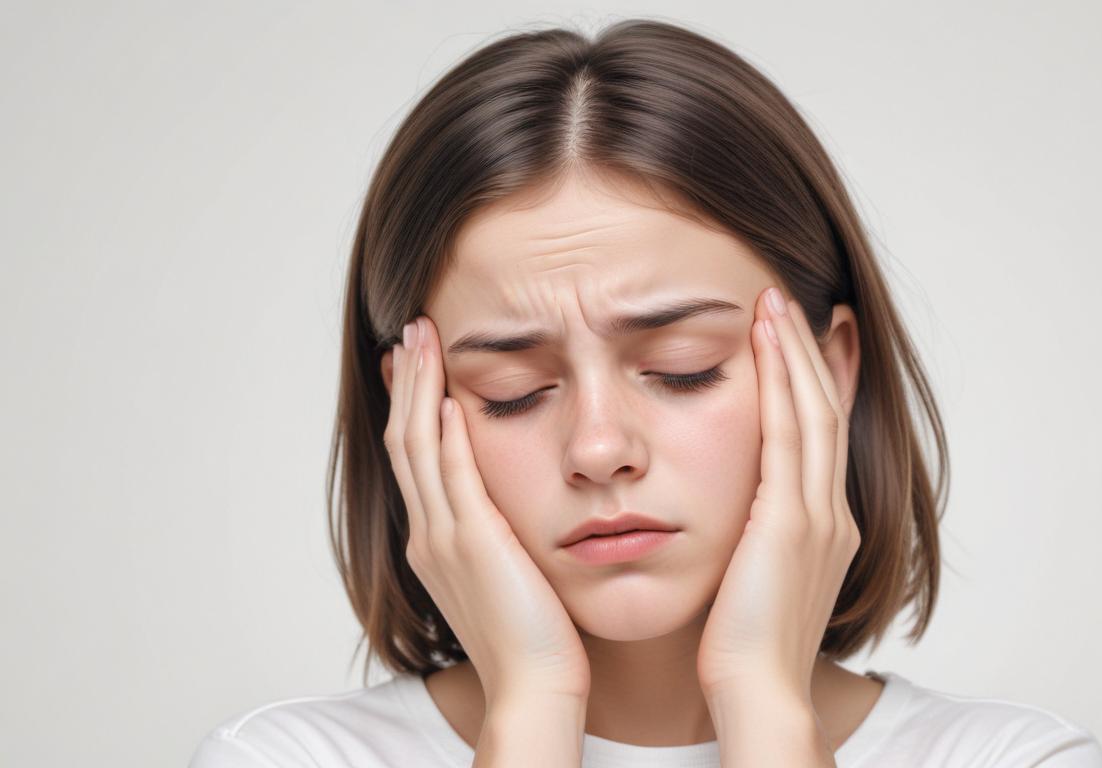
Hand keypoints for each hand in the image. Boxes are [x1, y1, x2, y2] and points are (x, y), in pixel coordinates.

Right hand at [383, 316, 590, 707]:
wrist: (534, 685)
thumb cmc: (537, 636)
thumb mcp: (510, 571)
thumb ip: (502, 534)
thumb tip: (512, 507)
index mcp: (436, 541)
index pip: (415, 457)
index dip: (412, 406)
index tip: (415, 365)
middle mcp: (429, 534)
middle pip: (405, 441)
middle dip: (408, 383)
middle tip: (410, 333)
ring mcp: (445, 538)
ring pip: (420, 446)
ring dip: (421, 389)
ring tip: (422, 339)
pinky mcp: (474, 542)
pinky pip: (454, 474)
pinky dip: (447, 432)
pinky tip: (453, 394)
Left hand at [696, 286, 859, 703]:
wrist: (757, 694)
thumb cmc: (743, 652)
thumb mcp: (753, 583)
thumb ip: (753, 543)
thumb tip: (730, 520)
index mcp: (826, 529)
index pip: (823, 437)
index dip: (815, 384)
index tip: (799, 342)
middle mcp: (833, 514)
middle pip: (827, 411)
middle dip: (809, 353)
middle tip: (790, 302)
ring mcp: (819, 516)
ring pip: (815, 411)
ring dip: (795, 352)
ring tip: (775, 304)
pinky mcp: (791, 521)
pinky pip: (790, 432)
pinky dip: (782, 381)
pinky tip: (764, 341)